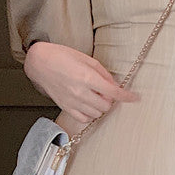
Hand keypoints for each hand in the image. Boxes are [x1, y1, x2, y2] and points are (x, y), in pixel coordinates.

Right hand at [24, 42, 139, 136]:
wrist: (39, 63)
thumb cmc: (61, 56)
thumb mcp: (86, 59)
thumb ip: (103, 74)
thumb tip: (114, 85)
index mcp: (87, 77)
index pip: (113, 92)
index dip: (126, 96)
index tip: (134, 98)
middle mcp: (80, 92)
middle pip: (106, 105)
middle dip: (110, 99)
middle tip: (105, 91)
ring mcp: (72, 101)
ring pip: (97, 113)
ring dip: (100, 106)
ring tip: (94, 95)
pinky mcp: (65, 107)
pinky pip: (84, 118)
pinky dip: (90, 113)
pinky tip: (87, 104)